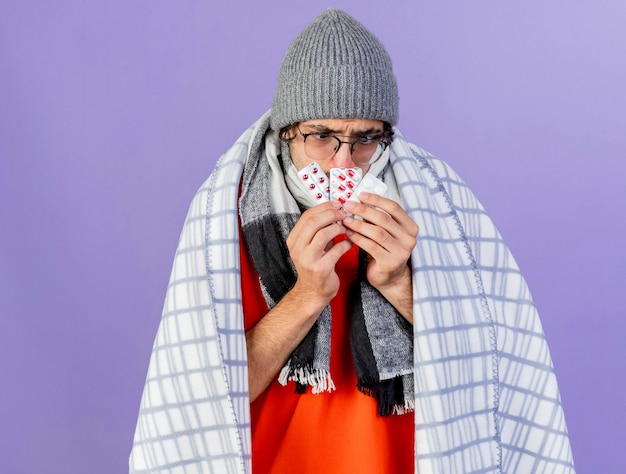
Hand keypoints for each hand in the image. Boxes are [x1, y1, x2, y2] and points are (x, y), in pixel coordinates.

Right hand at [286, 200, 352, 305]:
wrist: (312, 293)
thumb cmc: (314, 266)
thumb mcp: (309, 246)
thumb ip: (317, 230)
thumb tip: (333, 209)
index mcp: (293, 240)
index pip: (306, 216)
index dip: (323, 207)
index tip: (337, 204)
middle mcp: (297, 249)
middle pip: (313, 221)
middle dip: (331, 214)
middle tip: (344, 214)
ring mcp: (308, 259)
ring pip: (323, 233)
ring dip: (338, 228)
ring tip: (346, 229)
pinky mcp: (321, 269)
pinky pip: (336, 250)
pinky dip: (346, 244)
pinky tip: (350, 243)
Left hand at [341, 193, 417, 320]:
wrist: (390, 277)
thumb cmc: (385, 250)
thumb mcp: (387, 232)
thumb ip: (379, 218)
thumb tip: (359, 201)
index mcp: (410, 227)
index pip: (394, 208)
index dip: (376, 200)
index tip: (361, 195)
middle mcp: (409, 239)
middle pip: (384, 219)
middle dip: (364, 210)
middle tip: (348, 205)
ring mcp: (401, 252)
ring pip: (377, 232)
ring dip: (359, 224)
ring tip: (346, 220)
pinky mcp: (390, 262)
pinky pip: (371, 246)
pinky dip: (358, 238)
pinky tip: (349, 233)